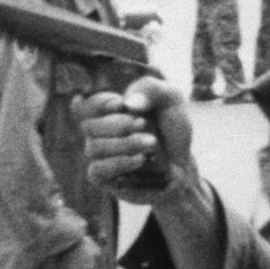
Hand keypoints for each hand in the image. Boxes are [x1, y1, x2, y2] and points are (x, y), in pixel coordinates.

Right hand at [77, 77, 192, 204]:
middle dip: (118, 125)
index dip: (99, 103)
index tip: (121, 104)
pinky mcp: (104, 179)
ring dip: (125, 144)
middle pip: (88, 126)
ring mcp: (99, 157)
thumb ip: (151, 89)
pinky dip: (120, 163)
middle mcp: (98, 133)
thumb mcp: (171, 99)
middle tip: (143, 124)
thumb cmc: (172, 128)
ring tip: (152, 143)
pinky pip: (97, 171)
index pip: (86, 105)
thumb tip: (129, 104)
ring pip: (94, 148)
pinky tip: (141, 159)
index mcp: (108, 111)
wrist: (183, 161)